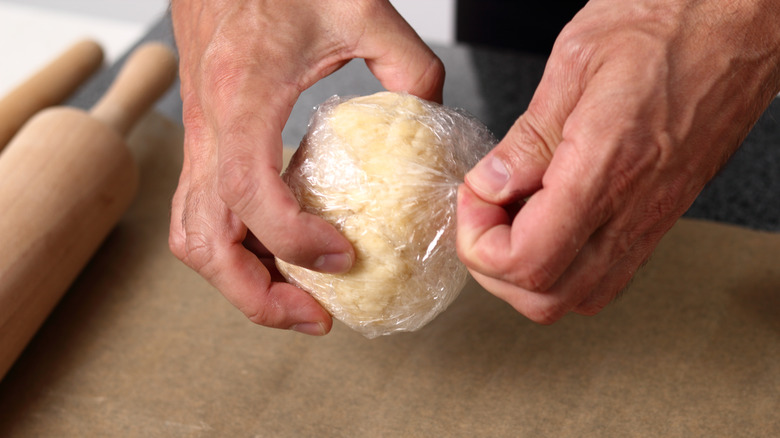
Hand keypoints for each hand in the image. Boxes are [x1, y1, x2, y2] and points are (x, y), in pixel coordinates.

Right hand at [168, 0, 443, 333]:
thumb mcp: (361, 9)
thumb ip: (410, 66)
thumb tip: (431, 122)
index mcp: (242, 95)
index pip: (248, 191)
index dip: (293, 240)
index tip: (343, 258)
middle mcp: (207, 127)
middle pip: (203, 239)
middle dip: (256, 294)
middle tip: (314, 316)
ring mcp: (198, 138)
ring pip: (192, 236)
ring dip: (239, 281)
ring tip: (296, 299)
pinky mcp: (204, 141)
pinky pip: (202, 214)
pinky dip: (236, 249)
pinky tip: (280, 254)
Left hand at [457, 0, 779, 322]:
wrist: (739, 27)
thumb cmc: (672, 25)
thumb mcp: (578, 61)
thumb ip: (530, 136)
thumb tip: (491, 184)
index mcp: (607, 166)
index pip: (528, 259)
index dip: (479, 243)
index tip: (474, 197)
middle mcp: (634, 209)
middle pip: (545, 298)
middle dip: (493, 266)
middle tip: (484, 211)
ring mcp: (649, 223)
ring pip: (574, 298)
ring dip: (525, 272)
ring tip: (510, 215)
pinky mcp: (656, 221)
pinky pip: (601, 278)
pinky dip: (559, 268)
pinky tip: (544, 220)